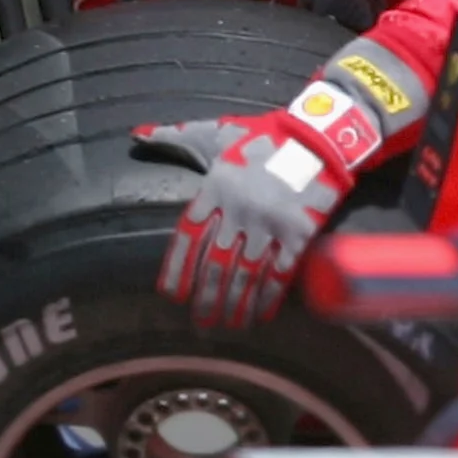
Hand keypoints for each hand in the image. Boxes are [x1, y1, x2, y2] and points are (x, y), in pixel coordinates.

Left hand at [131, 89, 371, 328]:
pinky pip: (280, 273)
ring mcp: (269, 225)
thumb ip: (176, 138)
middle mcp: (238, 212)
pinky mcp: (298, 234)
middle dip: (206, 296)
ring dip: (235, 304)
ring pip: (246, 274)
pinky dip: (270, 297)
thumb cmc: (262, 136)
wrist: (319, 137)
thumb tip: (137, 136)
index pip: (189, 237)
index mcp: (215, 189)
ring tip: (226, 326)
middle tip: (199, 322)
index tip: (171, 294)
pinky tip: (260, 315)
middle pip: (216, 263)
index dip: (178, 268)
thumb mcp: (215, 132)